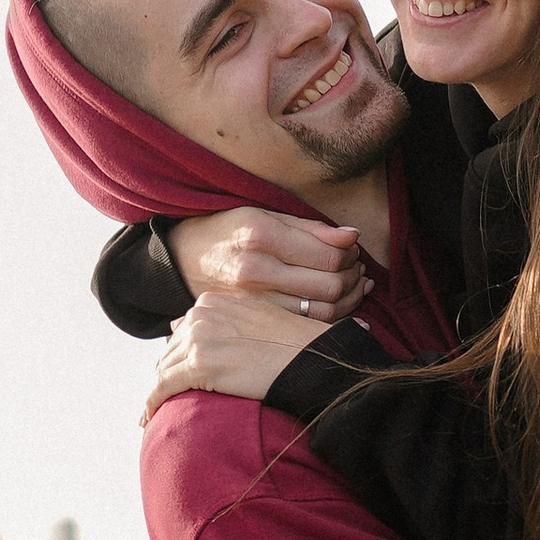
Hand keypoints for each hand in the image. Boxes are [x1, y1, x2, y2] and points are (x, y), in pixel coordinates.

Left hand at [142, 294, 332, 422]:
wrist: (313, 360)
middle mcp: (201, 315)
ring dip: (160, 390)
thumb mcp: (257, 320)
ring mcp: (200, 338)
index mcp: (213, 302)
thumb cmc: (294, 345)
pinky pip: (163, 388)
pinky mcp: (200, 366)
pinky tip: (148, 417)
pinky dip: (152, 403)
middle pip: (171, 350)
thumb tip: (195, 332)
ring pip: (164, 369)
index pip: (183, 330)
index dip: (181, 355)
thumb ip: (227, 321)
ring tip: (155, 410)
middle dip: (169, 372)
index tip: (179, 374)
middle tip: (167, 397)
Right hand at [166, 205, 368, 319]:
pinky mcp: (256, 319)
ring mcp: (255, 301)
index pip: (328, 255)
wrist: (184, 259)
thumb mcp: (264, 215)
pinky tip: (339, 300)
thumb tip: (352, 236)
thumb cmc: (229, 231)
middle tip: (355, 265)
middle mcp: (257, 271)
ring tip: (352, 282)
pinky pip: (306, 324)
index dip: (350, 252)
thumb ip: (310, 228)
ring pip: (323, 310)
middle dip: (353, 275)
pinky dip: (332, 315)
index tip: (352, 246)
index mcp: (261, 236)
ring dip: (348, 297)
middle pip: (329, 285)